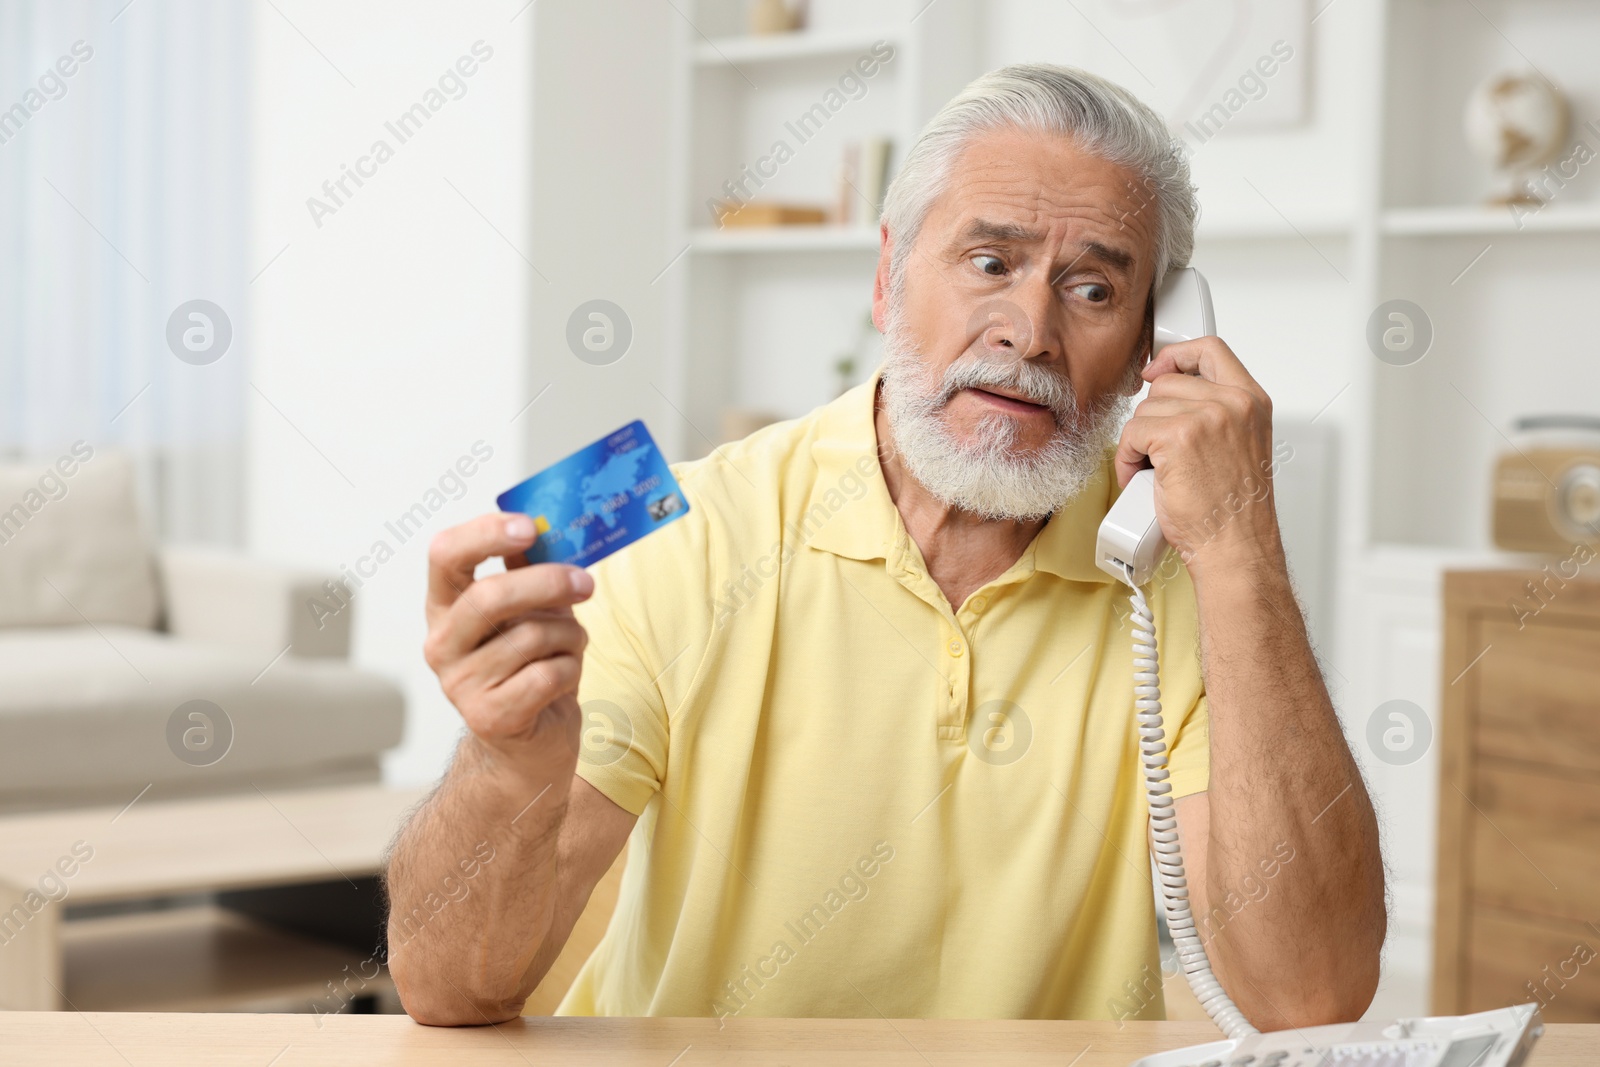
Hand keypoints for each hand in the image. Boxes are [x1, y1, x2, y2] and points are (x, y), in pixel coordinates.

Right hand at [423, 513, 593, 770]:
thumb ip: (530, 568)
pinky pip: (547, 674)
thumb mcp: (531, 611)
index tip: (530, 526)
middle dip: (547, 583)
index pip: (444, 555)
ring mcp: (459, 683)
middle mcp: (441, 643)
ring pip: (530, 637)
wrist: (530, 746)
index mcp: (445, 606)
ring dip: (570, 637)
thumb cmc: (532, 668)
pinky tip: (563, 678)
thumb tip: (546, 520)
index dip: (485, 533)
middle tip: (585, 583)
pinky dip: (570, 670)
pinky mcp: (488, 716)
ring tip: (572, 647)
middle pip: (489, 596)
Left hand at [1114, 336, 1285, 578]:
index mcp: (1251, 401)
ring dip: (1139, 443)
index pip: (1210, 349)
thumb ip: (1215, 412)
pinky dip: (1127, 459)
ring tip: (1155, 471)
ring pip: (1145, 409)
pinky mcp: (1177, 436)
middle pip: (1166, 383)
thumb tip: (1174, 393)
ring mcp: (1207, 417)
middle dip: (1153, 418)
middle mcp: (1234, 403)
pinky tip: (1142, 478)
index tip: (1157, 370)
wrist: (1234, 546)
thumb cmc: (1234, 509)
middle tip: (1159, 452)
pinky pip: (1132, 433)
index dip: (1176, 355)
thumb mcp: (1239, 444)